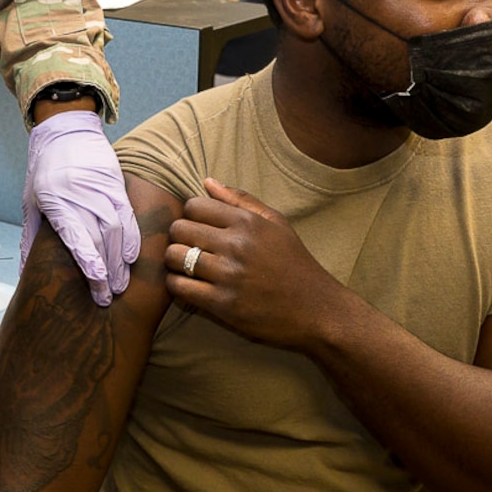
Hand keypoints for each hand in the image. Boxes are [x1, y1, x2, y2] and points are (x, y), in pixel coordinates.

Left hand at [22, 109, 139, 306]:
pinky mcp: (115, 183)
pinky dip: (132, 237)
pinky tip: (131, 256)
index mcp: (54, 200)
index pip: (76, 237)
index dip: (89, 263)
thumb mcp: (31, 201)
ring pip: (116, 229)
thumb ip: (32, 236)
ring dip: (120, 260)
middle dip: (105, 271)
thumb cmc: (44, 169)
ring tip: (121, 284)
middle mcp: (79, 194)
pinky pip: (128, 214)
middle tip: (107, 296)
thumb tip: (26, 273)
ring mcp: (100, 188)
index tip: (97, 285)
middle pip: (99, 238)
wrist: (65, 130)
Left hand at [164, 179, 354, 349]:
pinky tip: (190, 285)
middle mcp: (236, 245)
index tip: (199, 228)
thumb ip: (241, 200)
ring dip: (175, 262)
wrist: (316, 310)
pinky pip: (179, 287)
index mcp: (248, 222)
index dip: (191, 215)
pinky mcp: (223, 305)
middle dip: (179, 237)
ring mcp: (228, 276)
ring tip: (187, 266)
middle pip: (179, 229)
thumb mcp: (276, 224)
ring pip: (174, 257)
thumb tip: (207, 182)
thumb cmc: (294, 264)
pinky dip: (177, 285)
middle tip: (190, 247)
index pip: (193, 205)